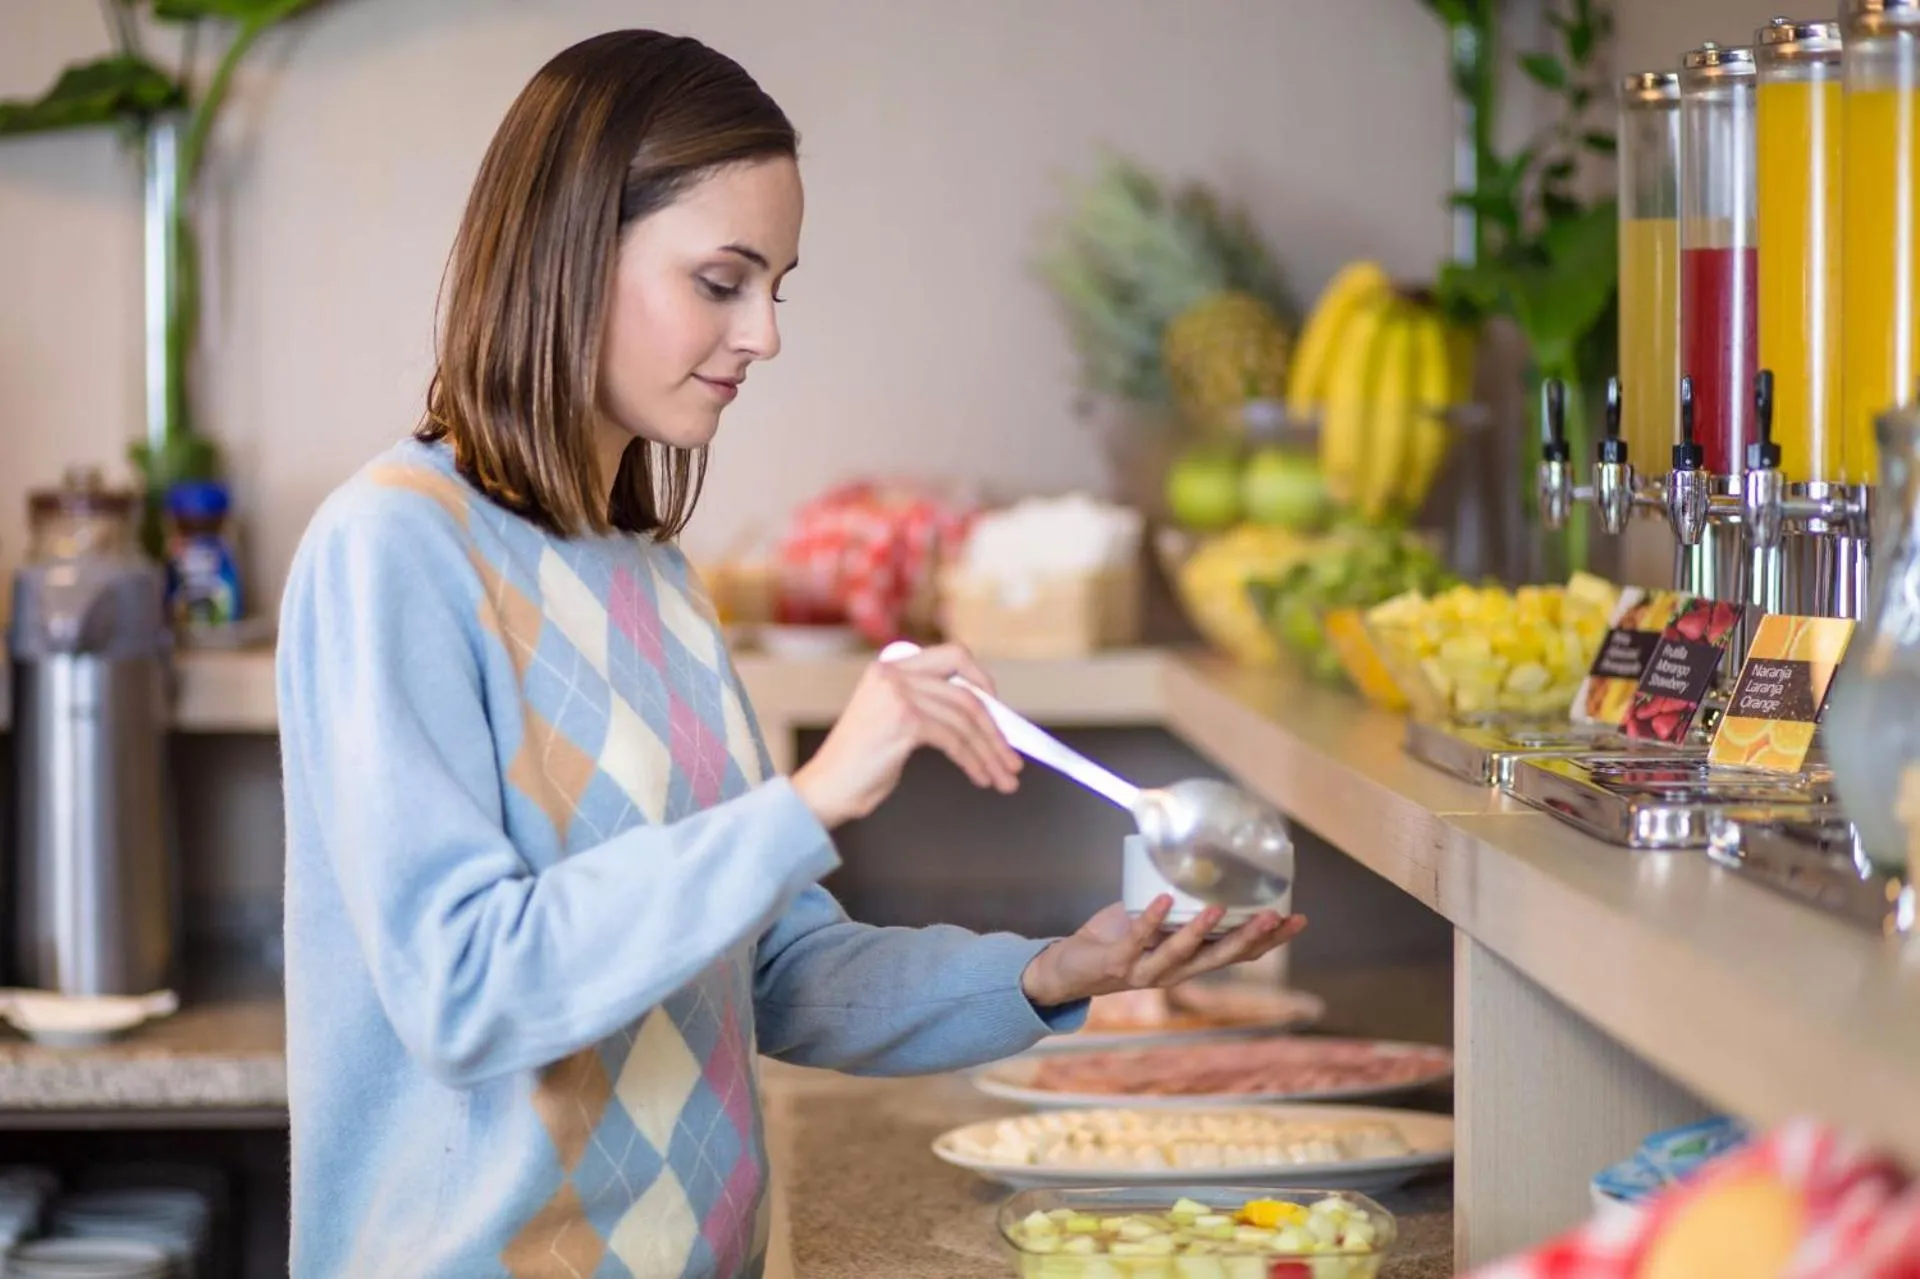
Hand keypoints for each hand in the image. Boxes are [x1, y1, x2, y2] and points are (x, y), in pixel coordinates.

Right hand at [791, 642, 1021, 828]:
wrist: (826, 789)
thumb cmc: (860, 764)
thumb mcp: (894, 721)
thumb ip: (928, 706)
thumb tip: (984, 717)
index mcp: (889, 667)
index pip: (952, 655)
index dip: (981, 680)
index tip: (999, 709)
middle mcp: (893, 674)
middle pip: (965, 692)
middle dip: (995, 728)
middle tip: (1012, 758)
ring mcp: (898, 695)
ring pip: (965, 720)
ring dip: (990, 752)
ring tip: (1003, 778)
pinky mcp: (904, 721)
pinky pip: (955, 741)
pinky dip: (974, 762)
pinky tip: (981, 778)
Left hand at [1019, 899, 1307, 1007]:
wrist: (1067, 970)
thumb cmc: (1114, 941)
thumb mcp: (1153, 921)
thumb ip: (1175, 904)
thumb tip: (1197, 860)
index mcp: (1190, 961)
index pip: (1238, 953)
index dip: (1270, 940)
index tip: (1298, 919)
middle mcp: (1175, 972)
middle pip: (1220, 958)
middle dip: (1250, 938)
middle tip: (1276, 916)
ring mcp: (1146, 971)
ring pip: (1181, 955)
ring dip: (1201, 931)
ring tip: (1220, 907)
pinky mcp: (1117, 963)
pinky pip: (1138, 940)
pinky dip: (1151, 920)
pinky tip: (1164, 899)